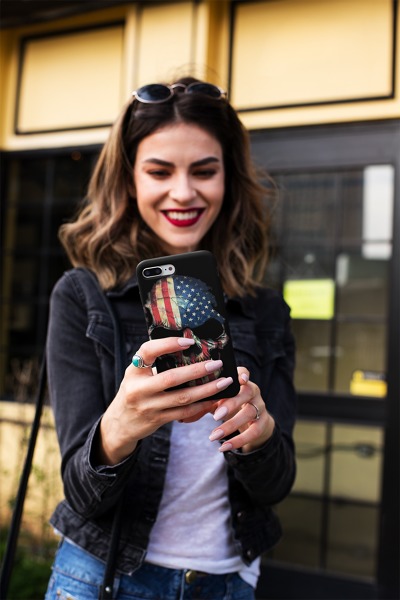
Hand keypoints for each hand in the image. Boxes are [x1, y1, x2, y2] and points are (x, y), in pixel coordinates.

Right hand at [97, 337, 231, 464]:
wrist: (120, 423)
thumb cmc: (135, 391)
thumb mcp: (136, 374)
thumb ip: (154, 363)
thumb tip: (188, 347)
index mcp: (134, 371)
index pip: (148, 351)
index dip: (168, 344)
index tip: (189, 341)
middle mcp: (139, 388)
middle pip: (171, 378)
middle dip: (197, 370)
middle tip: (217, 364)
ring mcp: (148, 406)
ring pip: (182, 397)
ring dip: (206, 390)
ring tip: (223, 382)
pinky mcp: (157, 420)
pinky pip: (184, 413)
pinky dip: (201, 405)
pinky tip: (214, 399)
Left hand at [208, 367, 274, 452]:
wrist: (251, 421)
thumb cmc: (228, 405)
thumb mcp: (216, 401)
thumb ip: (203, 404)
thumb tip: (182, 416)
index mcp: (241, 382)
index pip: (243, 372)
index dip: (242, 374)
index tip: (239, 379)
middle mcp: (253, 391)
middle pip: (247, 393)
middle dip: (232, 403)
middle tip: (215, 416)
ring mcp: (260, 407)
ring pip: (250, 413)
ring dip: (230, 425)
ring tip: (213, 436)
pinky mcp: (263, 423)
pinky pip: (254, 432)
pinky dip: (238, 440)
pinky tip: (223, 447)